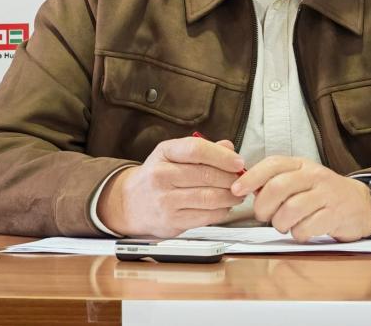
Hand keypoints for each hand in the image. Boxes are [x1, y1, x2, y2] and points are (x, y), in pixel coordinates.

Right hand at [96, 136, 245, 237]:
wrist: (129, 203)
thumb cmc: (159, 176)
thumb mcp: (175, 154)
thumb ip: (203, 150)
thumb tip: (230, 148)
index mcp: (164, 153)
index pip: (197, 150)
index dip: (222, 156)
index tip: (238, 162)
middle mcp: (161, 175)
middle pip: (206, 175)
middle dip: (231, 178)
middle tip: (241, 180)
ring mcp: (164, 200)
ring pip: (209, 197)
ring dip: (230, 196)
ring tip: (237, 194)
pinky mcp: (171, 221)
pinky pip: (206, 216)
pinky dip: (221, 211)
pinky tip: (225, 207)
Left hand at [233, 157, 370, 241]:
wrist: (360, 203)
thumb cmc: (322, 194)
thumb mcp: (301, 180)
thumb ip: (275, 181)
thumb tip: (242, 188)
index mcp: (302, 165)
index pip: (273, 164)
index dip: (251, 177)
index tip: (237, 191)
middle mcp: (315, 176)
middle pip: (278, 187)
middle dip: (263, 207)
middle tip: (264, 215)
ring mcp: (327, 195)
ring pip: (290, 210)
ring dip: (280, 223)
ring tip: (284, 224)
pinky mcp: (335, 215)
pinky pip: (306, 228)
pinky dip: (298, 234)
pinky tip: (302, 230)